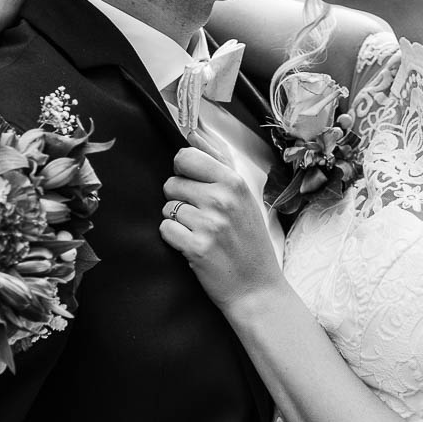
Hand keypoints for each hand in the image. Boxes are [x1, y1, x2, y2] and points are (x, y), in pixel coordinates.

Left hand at [160, 147, 285, 310]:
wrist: (257, 289)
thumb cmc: (249, 242)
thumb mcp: (244, 197)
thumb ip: (218, 163)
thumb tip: (193, 132)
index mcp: (234, 182)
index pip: (185, 157)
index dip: (183, 172)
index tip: (195, 186)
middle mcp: (222, 199)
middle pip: (171, 183)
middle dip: (180, 200)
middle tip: (202, 218)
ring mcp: (210, 224)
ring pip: (167, 208)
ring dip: (178, 222)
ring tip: (201, 234)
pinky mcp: (196, 248)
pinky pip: (165, 230)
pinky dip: (174, 240)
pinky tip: (193, 247)